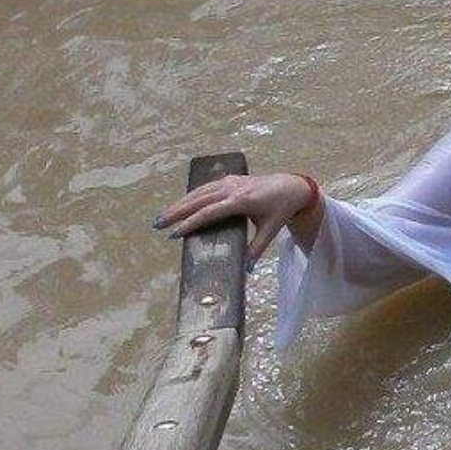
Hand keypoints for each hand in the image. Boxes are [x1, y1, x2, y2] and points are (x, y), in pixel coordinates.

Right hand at [154, 172, 318, 265]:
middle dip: (176, 212)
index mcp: (241, 201)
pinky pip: (206, 186)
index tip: (175, 233)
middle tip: (157, 224)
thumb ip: (257, 249)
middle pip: (198, 200)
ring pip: (199, 191)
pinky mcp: (230, 179)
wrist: (293, 187)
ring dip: (180, 202)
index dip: (191, 222)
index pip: (210, 212)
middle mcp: (232, 188)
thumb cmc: (282, 209)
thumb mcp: (271, 230)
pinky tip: (181, 203)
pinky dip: (192, 195)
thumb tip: (246, 270)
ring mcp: (230, 182)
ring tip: (164, 216)